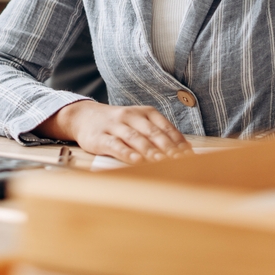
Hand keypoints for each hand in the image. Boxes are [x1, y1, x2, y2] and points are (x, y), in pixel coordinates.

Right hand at [37, 100, 192, 163]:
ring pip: (135, 138)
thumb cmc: (118, 124)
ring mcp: (114, 126)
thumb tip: (184, 150)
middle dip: (168, 147)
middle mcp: (130, 116)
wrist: (84, 117)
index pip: (165, 127)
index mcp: (144, 112)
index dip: (178, 141)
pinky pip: (115, 145)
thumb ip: (157, 134)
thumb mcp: (138, 123)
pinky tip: (135, 161)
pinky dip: (126, 153)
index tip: (189, 156)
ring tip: (161, 161)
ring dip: (149, 150)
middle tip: (180, 160)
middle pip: (152, 132)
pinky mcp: (100, 137)